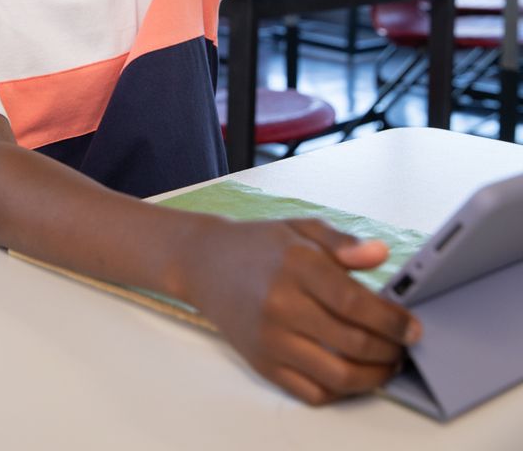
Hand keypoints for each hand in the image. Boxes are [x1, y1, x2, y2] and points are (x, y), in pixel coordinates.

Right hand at [185, 216, 421, 404]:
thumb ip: (343, 242)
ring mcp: (270, 339)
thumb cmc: (260, 245)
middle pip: (351, 342)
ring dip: (373, 377)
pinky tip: (354, 375)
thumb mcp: (301, 228)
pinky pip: (311, 392)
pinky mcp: (262, 364)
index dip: (391, 320)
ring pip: (336, 376)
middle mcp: (281, 304)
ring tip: (387, 365)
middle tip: (405, 347)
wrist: (206, 263)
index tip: (413, 327)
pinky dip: (341, 390)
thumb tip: (381, 254)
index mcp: (296, 265)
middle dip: (389, 350)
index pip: (354, 302)